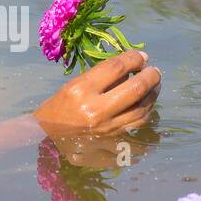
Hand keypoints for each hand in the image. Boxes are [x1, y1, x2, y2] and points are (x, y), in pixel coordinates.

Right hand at [33, 49, 160, 134]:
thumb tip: (132, 65)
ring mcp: (105, 130)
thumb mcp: (75, 84)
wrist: (46, 137)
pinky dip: (146, 117)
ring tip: (153, 88)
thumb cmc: (59, 106)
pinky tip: (146, 108)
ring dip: (152, 96)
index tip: (142, 56)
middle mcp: (95, 111)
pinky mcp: (110, 145)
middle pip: (135, 89)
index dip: (134, 58)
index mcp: (82, 90)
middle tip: (154, 71)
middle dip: (151, 76)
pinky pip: (136, 131)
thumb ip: (102, 76)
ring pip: (141, 111)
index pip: (117, 68)